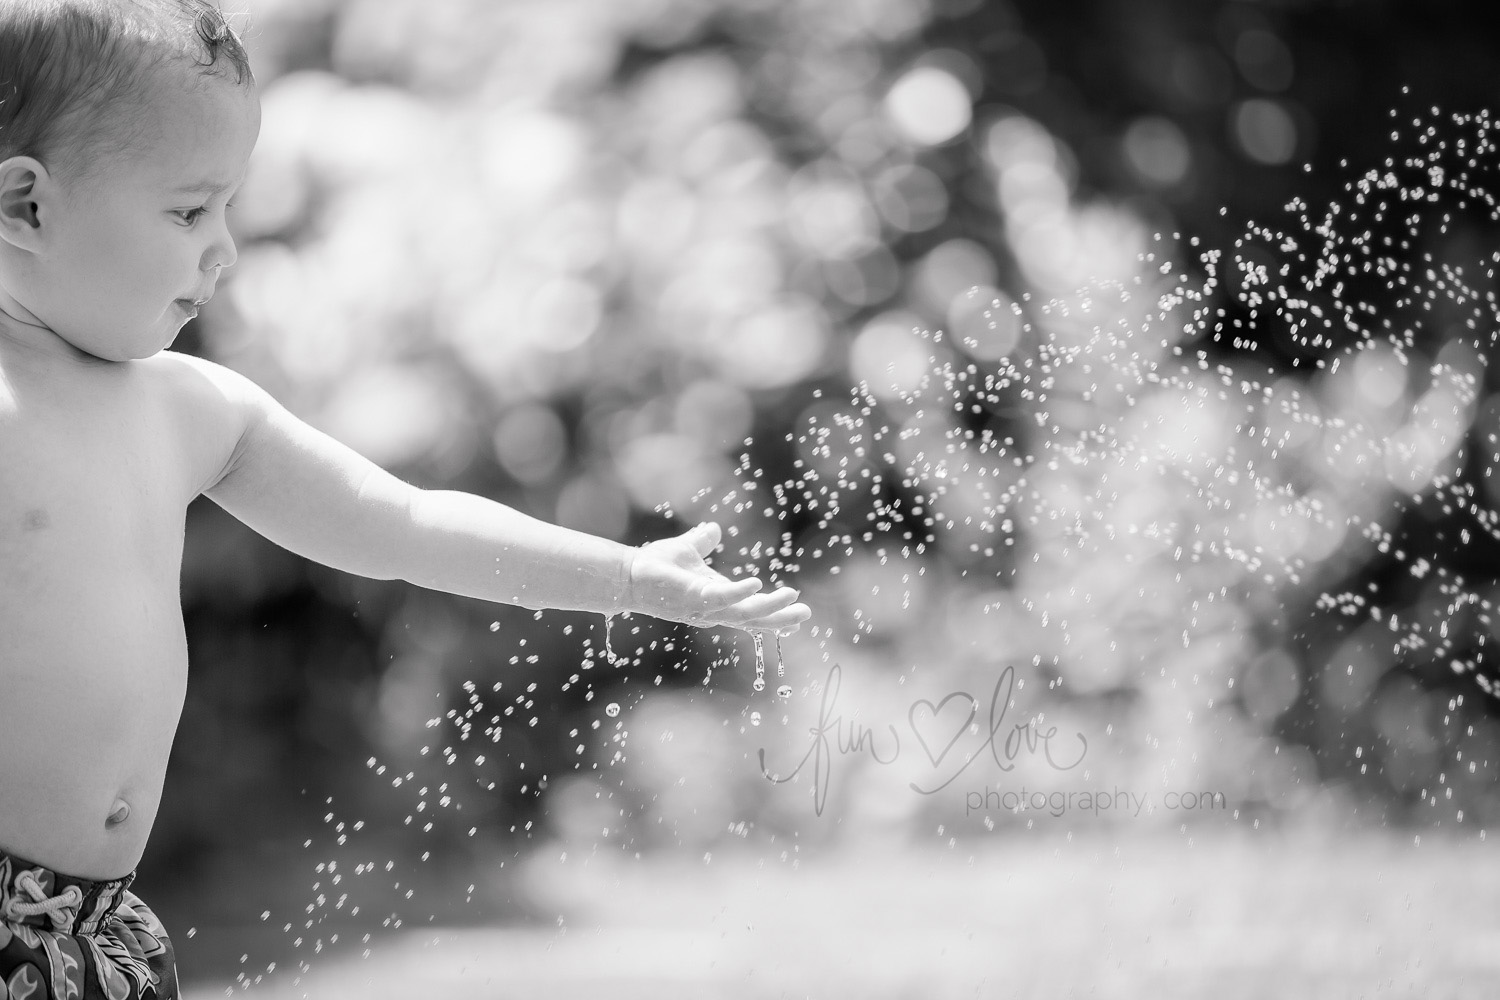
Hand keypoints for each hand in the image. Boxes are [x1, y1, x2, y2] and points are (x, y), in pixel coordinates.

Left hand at [625, 522, 809, 633]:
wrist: (629, 573)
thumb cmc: (656, 567)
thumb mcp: (688, 550)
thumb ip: (703, 542)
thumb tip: (714, 529)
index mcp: (718, 599)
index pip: (750, 611)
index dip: (773, 614)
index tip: (798, 616)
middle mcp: (714, 609)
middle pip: (753, 620)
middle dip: (780, 618)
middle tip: (805, 614)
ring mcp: (704, 607)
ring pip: (743, 613)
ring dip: (769, 608)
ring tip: (792, 597)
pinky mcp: (693, 598)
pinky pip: (721, 599)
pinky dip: (739, 593)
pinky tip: (756, 584)